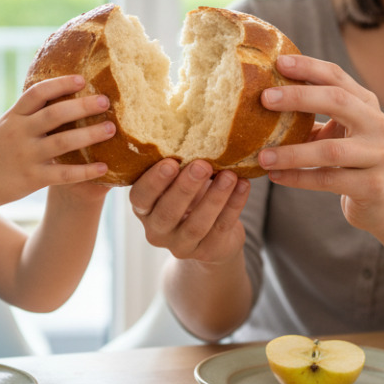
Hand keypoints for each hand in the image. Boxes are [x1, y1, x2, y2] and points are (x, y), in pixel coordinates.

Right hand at [0, 75, 113, 207]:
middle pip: (54, 115)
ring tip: (111, 129)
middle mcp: (19, 133)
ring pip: (62, 143)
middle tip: (105, 101)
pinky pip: (63, 175)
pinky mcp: (32, 179)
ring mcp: (26, 156)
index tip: (82, 78)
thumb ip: (31, 112)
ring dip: (89, 135)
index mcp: (14, 116)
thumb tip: (62, 90)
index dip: (59, 84)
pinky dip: (84, 171)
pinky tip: (104, 168)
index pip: (37, 94)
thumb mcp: (8, 124)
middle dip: (82, 107)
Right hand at [128, 159, 249, 264]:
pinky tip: (243, 185)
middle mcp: (157, 231)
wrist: (211, 237)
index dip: (154, 181)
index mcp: (144, 209)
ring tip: (230, 175)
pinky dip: (234, 205)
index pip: (140, 197)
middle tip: (202, 165)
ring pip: (197, 224)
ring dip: (215, 197)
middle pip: (168, 212)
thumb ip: (178, 167)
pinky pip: (221, 227)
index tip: (171, 162)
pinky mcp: (208, 252)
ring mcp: (182, 245)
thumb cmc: (190, 198)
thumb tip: (195, 132)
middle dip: (186, 187)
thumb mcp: (177, 183)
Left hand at [256, 54, 383, 231]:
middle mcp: (377, 124)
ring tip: (262, 156)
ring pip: (330, 150)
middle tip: (264, 98)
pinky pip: (329, 180)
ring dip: (292, 153)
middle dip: (299, 97)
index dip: (308, 67)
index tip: (278, 62)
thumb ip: (310, 117)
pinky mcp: (372, 185)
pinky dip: (298, 178)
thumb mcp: (337, 133)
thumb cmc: (352, 160)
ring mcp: (378, 155)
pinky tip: (274, 176)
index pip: (336, 77)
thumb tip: (261, 100)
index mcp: (366, 104)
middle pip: (338, 102)